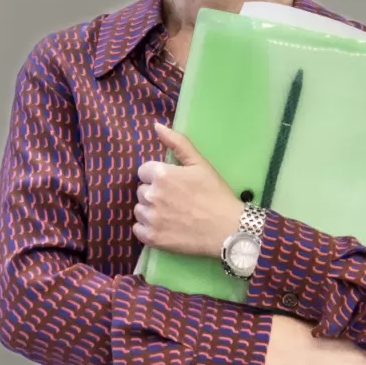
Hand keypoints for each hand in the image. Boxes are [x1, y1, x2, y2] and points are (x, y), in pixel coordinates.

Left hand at [134, 123, 244, 256]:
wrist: (228, 228)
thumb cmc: (216, 194)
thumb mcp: (200, 164)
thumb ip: (177, 143)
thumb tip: (156, 126)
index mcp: (162, 174)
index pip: (144, 171)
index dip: (159, 177)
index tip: (175, 184)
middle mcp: (151, 195)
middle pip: (141, 191)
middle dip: (155, 193)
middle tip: (176, 200)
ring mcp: (150, 218)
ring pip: (139, 210)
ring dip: (150, 211)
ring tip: (172, 214)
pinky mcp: (151, 237)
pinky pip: (137, 229)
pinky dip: (148, 228)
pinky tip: (166, 227)